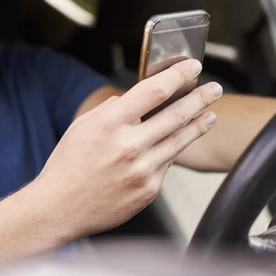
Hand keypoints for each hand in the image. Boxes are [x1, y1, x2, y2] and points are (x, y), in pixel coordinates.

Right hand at [35, 59, 222, 238]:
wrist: (60, 208)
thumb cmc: (69, 165)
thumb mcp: (83, 126)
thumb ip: (114, 110)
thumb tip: (139, 99)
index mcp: (110, 123)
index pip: (155, 91)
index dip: (179, 75)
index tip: (193, 67)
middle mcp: (129, 146)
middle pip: (176, 115)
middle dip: (201, 98)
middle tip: (215, 89)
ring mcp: (141, 170)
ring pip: (180, 141)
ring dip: (199, 125)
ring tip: (211, 115)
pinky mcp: (148, 190)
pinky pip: (167, 164)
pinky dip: (173, 151)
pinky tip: (179, 144)